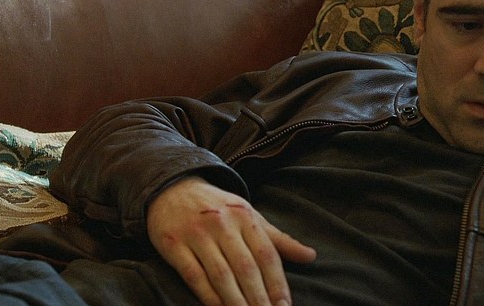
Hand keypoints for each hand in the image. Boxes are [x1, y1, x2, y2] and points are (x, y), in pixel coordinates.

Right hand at [147, 176, 316, 305]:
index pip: (266, 254)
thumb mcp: (249, 216)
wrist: (172, 188)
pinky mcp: (173, 245)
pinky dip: (209, 297)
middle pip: (246, 267)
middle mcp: (222, 223)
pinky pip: (194, 276)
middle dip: (260, 298)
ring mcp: (197, 234)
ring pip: (221, 275)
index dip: (277, 283)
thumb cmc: (219, 208)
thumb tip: (310, 256)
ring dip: (236, 302)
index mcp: (244, 216)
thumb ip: (278, 239)